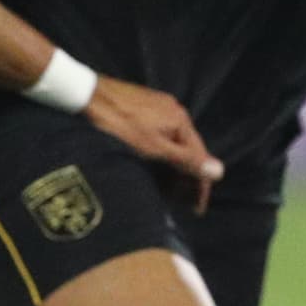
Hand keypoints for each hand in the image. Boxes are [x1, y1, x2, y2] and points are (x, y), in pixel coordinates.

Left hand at [87, 77, 221, 208]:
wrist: (86, 96)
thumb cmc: (118, 124)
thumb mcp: (153, 148)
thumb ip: (186, 161)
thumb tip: (219, 171)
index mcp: (180, 120)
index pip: (199, 157)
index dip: (199, 185)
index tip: (197, 209)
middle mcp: (174, 111)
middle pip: (187, 150)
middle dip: (185, 178)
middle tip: (180, 205)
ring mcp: (157, 107)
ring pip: (172, 144)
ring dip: (172, 168)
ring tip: (166, 191)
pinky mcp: (142, 108)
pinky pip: (159, 136)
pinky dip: (160, 155)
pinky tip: (152, 166)